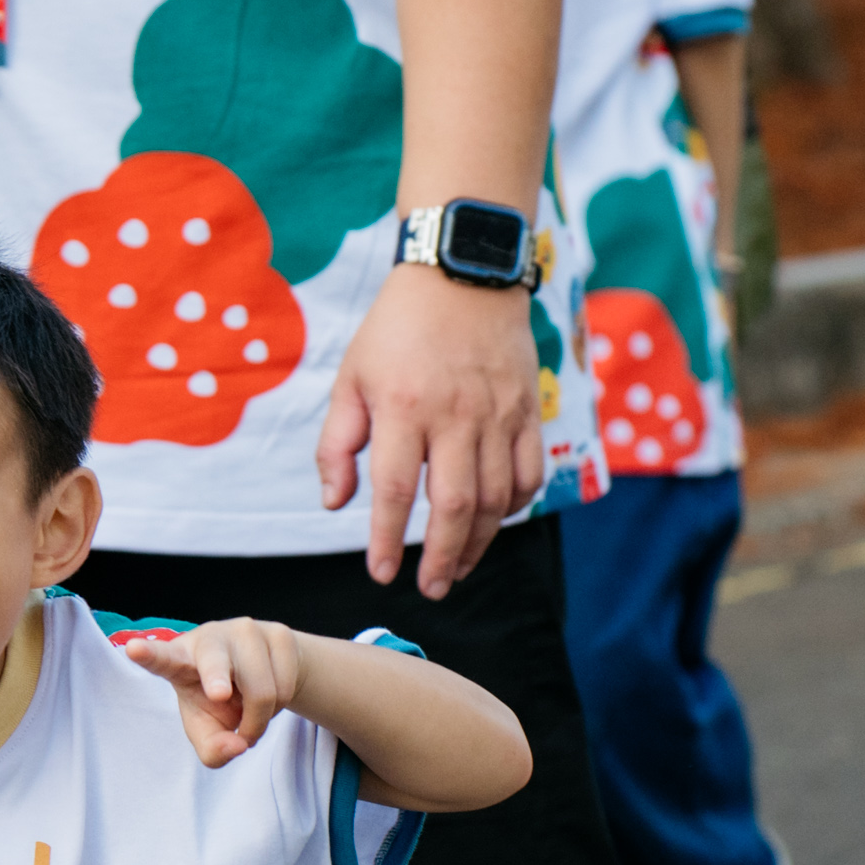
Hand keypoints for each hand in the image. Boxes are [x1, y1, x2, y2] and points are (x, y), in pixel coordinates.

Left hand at [123, 618, 303, 770]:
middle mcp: (211, 639)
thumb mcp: (209, 729)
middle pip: (214, 663)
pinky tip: (270, 695)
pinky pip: (287, 685)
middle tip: (218, 696)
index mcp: (181, 660)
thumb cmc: (221, 701)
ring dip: (261, 718)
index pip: (162, 659)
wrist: (264, 671)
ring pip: (262, 690)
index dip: (148, 655)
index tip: (132, 649)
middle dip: (215, 677)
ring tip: (251, 712)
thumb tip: (237, 746)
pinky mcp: (279, 634)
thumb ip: (212, 749)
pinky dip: (281, 706)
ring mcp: (246, 632)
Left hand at [312, 265, 544, 598]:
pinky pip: (529, 473)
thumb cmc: (397, 329)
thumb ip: (338, 443)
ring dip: (477, 543)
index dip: (385, 540)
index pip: (393, 491)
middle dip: (441, 558)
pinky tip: (491, 522)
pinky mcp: (528, 410)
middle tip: (430, 589)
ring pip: (496, 499)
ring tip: (457, 569)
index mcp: (404, 408)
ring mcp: (499, 415)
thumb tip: (335, 504)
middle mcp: (455, 416)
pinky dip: (513, 507)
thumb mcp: (351, 377)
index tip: (381, 573)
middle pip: (453, 507)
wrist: (462, 274)